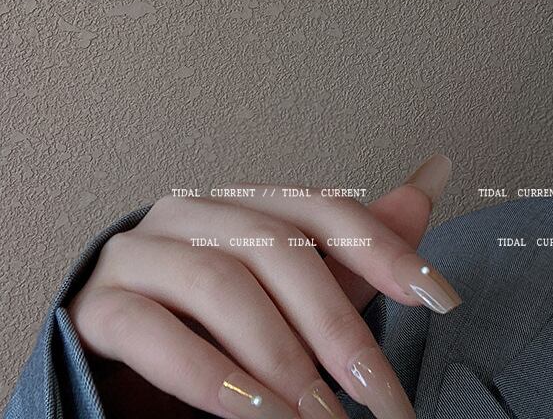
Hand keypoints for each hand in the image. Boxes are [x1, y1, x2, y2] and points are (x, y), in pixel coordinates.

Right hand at [67, 154, 459, 418]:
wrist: (123, 358)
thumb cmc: (224, 320)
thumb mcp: (302, 286)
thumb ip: (361, 241)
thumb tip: (434, 175)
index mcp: (246, 202)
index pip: (323, 210)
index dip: (382, 247)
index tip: (438, 297)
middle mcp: (194, 212)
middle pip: (278, 249)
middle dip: (336, 327)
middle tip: (378, 393)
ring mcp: (140, 252)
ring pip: (220, 285)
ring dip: (279, 357)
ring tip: (319, 417)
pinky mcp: (97, 305)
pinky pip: (150, 330)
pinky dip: (207, 374)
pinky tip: (250, 411)